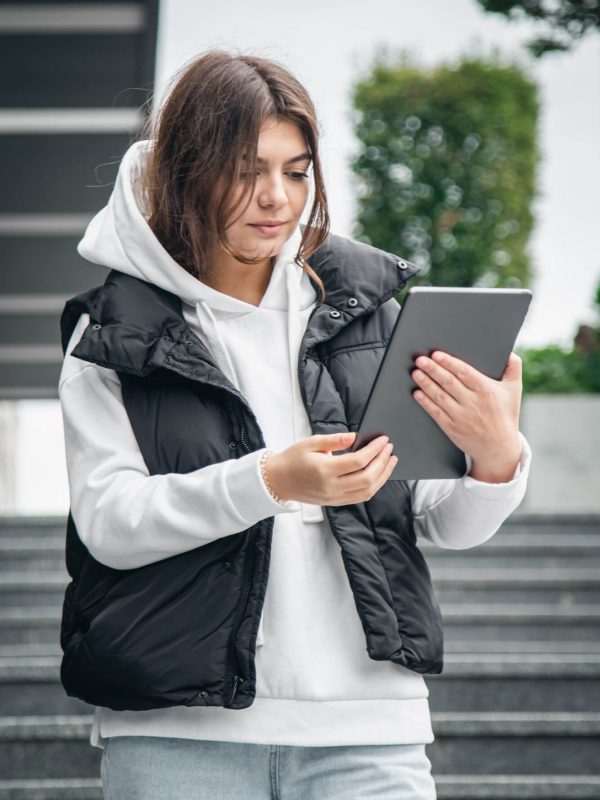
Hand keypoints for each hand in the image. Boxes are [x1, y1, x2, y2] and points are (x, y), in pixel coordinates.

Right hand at [264, 432, 396, 505]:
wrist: (278, 481)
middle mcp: (331, 487)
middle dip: (383, 462)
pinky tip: (379, 475)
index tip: (384, 440)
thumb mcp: (310, 443)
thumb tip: (355, 436)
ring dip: (383, 476)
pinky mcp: (335, 502)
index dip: (374, 450)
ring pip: (368, 491)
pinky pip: (360, 497)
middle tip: (390, 449)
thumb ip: (334, 440)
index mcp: (324, 470)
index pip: (358, 461)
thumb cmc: (292, 459)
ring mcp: (334, 497)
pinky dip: (374, 486)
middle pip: (367, 477)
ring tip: (390, 461)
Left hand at [410, 350, 522, 482]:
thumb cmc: (505, 415)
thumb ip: (514, 368)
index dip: (448, 362)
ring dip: (426, 383)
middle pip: (448, 382)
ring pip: (440, 396)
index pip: (464, 372)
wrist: (499, 448)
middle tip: (420, 360)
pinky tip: (417, 393)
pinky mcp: (452, 428)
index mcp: (486, 391)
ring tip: (416, 373)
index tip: (436, 354)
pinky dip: (425, 402)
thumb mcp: (514, 390)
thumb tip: (509, 352)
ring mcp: (461, 417)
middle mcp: (473, 403)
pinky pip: (436, 412)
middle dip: (432, 369)